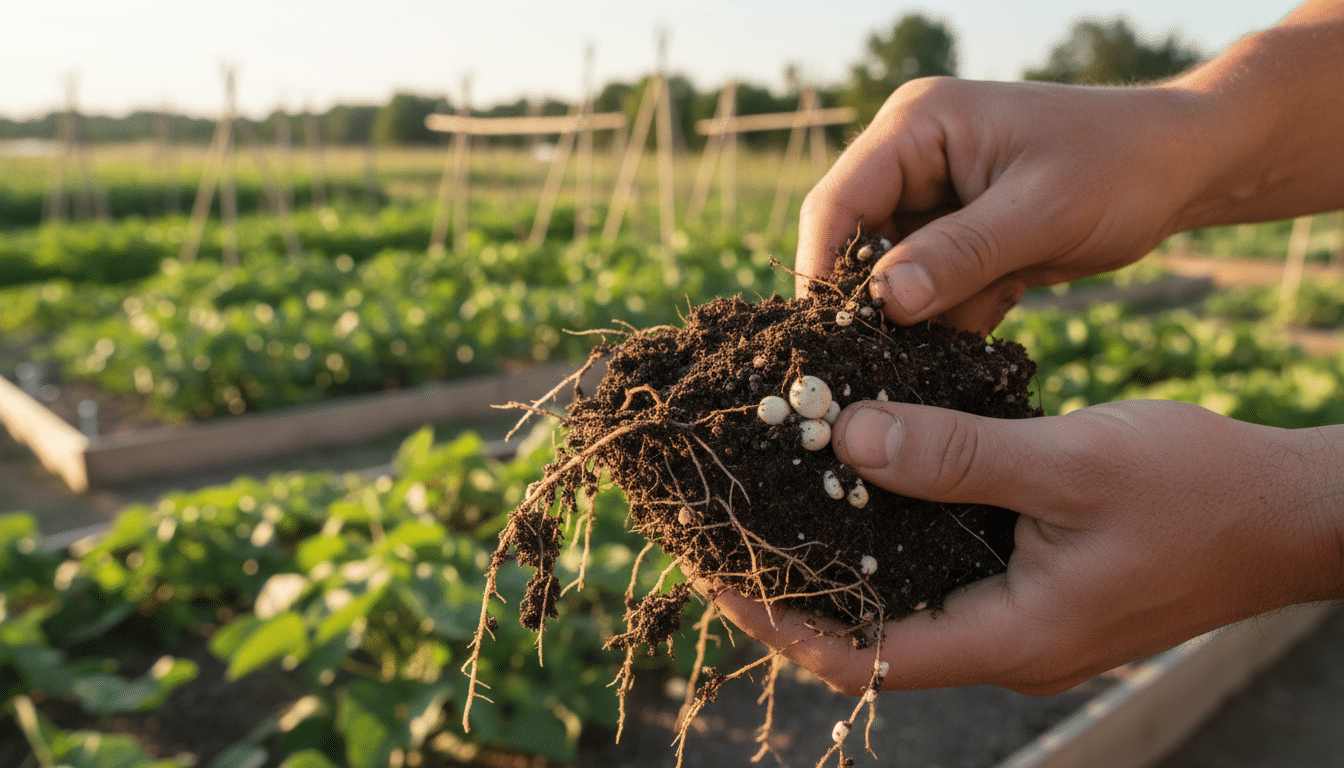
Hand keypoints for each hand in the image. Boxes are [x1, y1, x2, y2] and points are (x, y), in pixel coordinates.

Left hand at [707, 399, 1343, 695]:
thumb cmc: (1197, 491)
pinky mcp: (1033, 584)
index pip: (859, 655)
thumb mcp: (1070, 463)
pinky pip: (941, 569)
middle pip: (867, 635)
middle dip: (791, 590)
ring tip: (770, 507)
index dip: (778, 620)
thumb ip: (958, 455)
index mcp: (1011, 638)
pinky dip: (891, 535)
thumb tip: (849, 438)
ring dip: (836, 561)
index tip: (713, 575)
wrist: (1288, 515)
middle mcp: (1005, 643)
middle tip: (725, 534)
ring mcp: (1020, 618)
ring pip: (901, 602)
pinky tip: (860, 482)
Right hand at [795, 78, 1223, 334]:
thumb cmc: (1121, 165)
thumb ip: (960, 255)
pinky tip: (967, 351)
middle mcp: (913, 161)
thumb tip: (882, 303)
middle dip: (868, 305)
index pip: (838, 202)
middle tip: (869, 370)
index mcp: (918, 127)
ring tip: (926, 366)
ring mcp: (935, 203)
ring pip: (892, 278)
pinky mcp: (959, 241)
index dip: (822, 269)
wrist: (1185, 166)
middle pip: (856, 245)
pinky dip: (948, 326)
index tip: (821, 338)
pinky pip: (931, 293)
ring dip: (912, 323)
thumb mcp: (1041, 211)